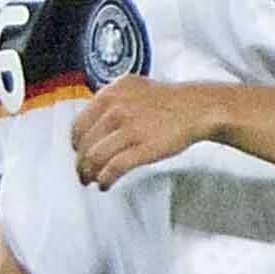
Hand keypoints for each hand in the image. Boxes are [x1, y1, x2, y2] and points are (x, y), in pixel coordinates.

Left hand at [70, 77, 221, 187]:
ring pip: (95, 157)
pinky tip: (105, 184)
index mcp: (110, 93)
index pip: (79, 124)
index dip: (76, 144)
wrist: (198, 108)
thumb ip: (110, 102)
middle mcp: (116, 109)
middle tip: (82, 172)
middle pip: (85, 143)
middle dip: (80, 162)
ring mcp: (129, 128)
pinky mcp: (143, 147)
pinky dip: (105, 179)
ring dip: (89, 173)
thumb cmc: (168, 101)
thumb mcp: (132, 89)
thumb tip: (89, 124)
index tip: (78, 153)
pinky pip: (114, 167)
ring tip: (91, 180)